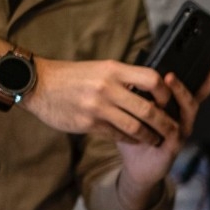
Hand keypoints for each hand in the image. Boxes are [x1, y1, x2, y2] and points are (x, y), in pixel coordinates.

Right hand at [23, 57, 178, 143]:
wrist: (36, 84)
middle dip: (165, 123)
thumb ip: (123, 78)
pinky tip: (135, 140)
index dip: (166, 93)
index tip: (170, 101)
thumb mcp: (99, 69)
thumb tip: (151, 87)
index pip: (152, 79)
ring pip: (136, 127)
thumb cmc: (70, 76)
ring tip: (155, 139)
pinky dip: (131, 139)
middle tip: (173, 129)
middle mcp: (107, 88)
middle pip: (149, 109)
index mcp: (113, 70)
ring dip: (150, 136)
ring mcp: (98, 107)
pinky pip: (118, 135)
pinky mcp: (89, 123)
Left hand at [116, 48, 209, 196]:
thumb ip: (140, 90)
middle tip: (209, 55)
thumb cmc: (137, 135)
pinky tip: (156, 111)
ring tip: (170, 79)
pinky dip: (166, 120)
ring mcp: (183, 130)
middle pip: (202, 92)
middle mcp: (185, 116)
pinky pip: (174, 130)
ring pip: (188, 108)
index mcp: (178, 105)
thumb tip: (136, 67)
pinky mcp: (174, 145)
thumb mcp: (136, 107)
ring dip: (181, 93)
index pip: (197, 82)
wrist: (136, 165)